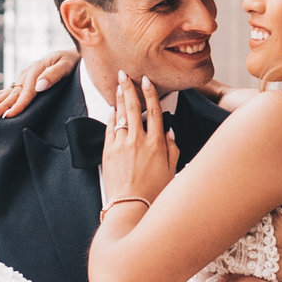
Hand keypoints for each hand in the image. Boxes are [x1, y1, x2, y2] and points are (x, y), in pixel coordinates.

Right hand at [0, 47, 75, 118]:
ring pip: (7, 91)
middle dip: (1, 105)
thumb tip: (39, 86)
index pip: (27, 91)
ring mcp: (23, 76)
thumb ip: (54, 75)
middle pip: (13, 92)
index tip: (9, 115)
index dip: (18, 104)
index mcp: (37, 69)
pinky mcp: (23, 80)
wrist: (73, 54)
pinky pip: (8, 90)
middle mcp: (27, 72)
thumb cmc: (72, 61)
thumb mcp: (67, 65)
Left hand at [101, 74, 177, 216]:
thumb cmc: (153, 193)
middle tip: (125, 74)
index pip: (155, 111)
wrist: (130, 207)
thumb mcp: (171, 171)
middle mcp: (139, 140)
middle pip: (134, 107)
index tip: (147, 82)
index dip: (151, 94)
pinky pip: (109, 128)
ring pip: (120, 115)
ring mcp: (121, 145)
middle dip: (130, 88)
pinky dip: (111, 116)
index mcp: (157, 144)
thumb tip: (170, 132)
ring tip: (118, 84)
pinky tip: (112, 109)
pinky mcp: (108, 151)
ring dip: (119, 98)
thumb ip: (172, 149)